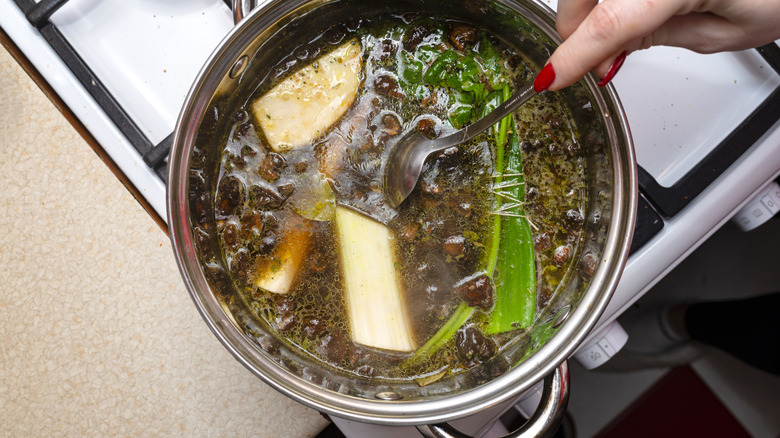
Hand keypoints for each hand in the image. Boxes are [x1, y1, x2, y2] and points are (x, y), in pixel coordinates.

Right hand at [532, 0, 779, 91]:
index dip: (571, 56)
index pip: (606, 23)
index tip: (550, 80)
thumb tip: (605, 52)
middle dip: (580, 27)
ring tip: (625, 28)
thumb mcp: (723, 32)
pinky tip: (632, 5)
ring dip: (594, 5)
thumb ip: (653, 39)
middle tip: (602, 60)